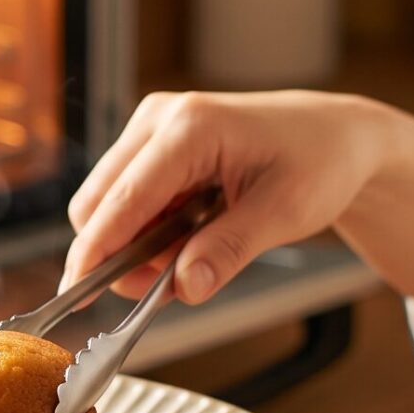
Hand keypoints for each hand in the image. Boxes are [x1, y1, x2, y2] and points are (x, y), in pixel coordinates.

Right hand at [65, 91, 392, 305]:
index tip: (77, 293)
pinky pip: (127, 200)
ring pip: (107, 204)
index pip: (125, 197)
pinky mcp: (154, 145)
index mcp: (191, 126)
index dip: (98, 249)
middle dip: (119, 255)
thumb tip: (185, 286)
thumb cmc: (318, 161)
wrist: (336, 137)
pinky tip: (186, 241)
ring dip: (134, 247)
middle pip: (99, 201)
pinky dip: (145, 233)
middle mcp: (161, 119)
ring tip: (190, 260)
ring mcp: (153, 129)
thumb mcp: (285, 213)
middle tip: (164, 288)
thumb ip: (229, 250)